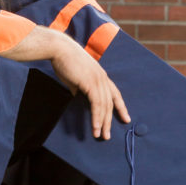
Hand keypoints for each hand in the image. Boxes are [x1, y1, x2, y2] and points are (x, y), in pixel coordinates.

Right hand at [0, 25, 129, 139]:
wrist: (59, 49)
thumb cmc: (64, 61)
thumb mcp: (75, 77)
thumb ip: (78, 88)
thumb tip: (77, 97)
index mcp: (101, 75)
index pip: (115, 93)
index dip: (121, 107)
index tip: (126, 118)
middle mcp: (103, 78)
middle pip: (110, 103)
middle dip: (110, 120)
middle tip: (108, 135)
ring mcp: (98, 80)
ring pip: (105, 105)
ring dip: (103, 122)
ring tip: (101, 135)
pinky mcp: (91, 83)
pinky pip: (97, 104)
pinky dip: (97, 117)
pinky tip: (95, 126)